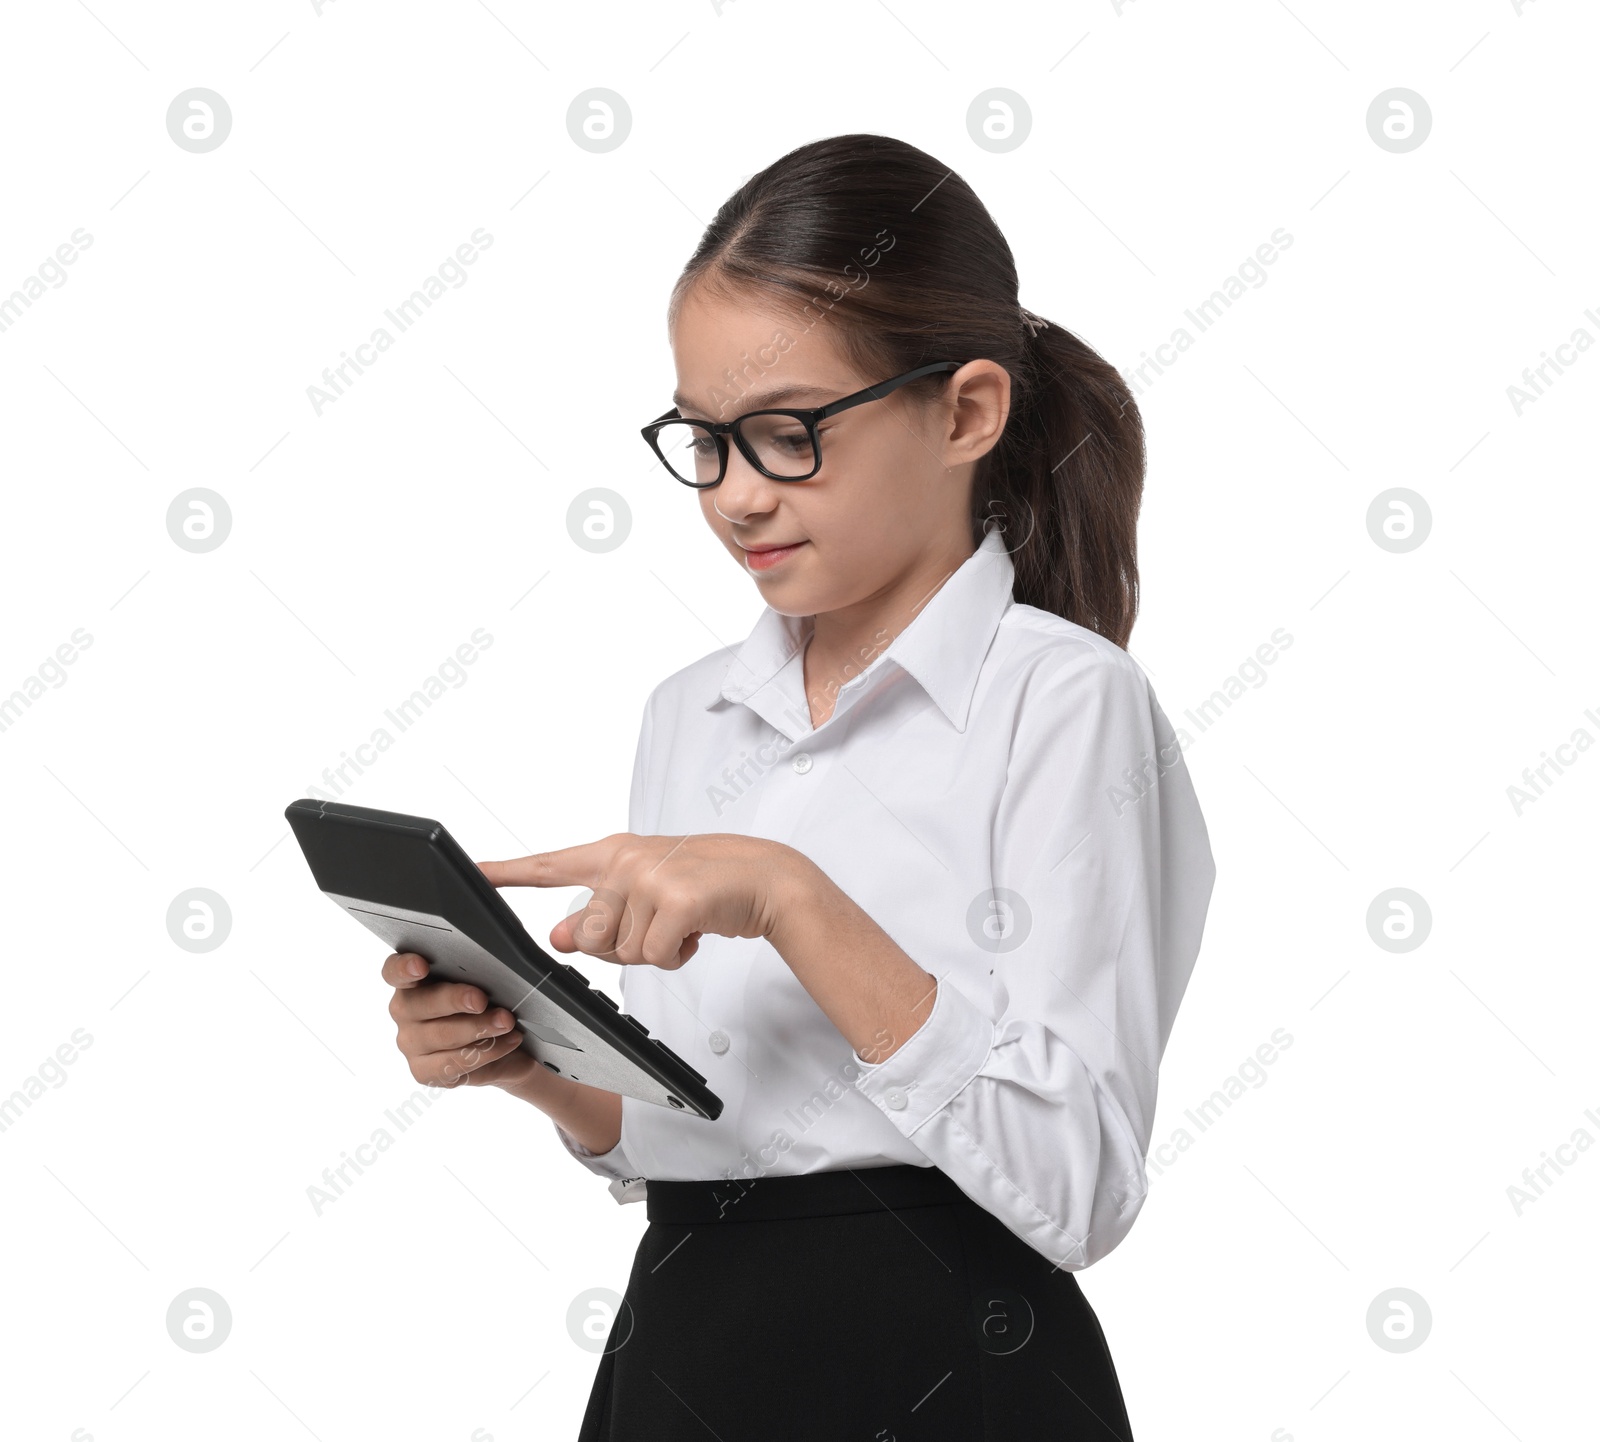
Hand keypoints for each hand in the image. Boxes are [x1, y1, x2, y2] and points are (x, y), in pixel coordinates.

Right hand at [380, 949, 539, 1090]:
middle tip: (481, 999)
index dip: (403, 968)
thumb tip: (490, 966)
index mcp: (412, 981)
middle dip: (453, 1000)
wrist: (508, 1044)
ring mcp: (410, 1043)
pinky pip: (452, 1064)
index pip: (394, 971)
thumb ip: (477, 973)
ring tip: (506, 1022)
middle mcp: (404, 1011)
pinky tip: (508, 1041)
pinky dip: (486, 1051)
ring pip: (440, 1035)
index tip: (421, 966)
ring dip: (477, 1028)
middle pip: (418, 1004)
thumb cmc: (490, 1002)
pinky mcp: (424, 1071)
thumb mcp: (485, 982)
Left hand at [478, 832, 800, 969]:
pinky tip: (695, 932)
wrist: (766, 878)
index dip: (505, 872)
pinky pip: (654, 957)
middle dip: (622, 947)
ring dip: (653, 952)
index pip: (548, 865)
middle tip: (658, 924)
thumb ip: (599, 915)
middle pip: (590, 937)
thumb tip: (556, 938)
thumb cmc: (704, 887)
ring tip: (681, 923)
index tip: (470, 872)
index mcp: (611, 853)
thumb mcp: (646, 896)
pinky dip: (675, 957)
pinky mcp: (677, 899)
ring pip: (623, 952)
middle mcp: (624, 860)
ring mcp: (650, 877)